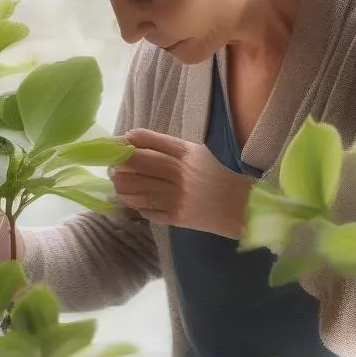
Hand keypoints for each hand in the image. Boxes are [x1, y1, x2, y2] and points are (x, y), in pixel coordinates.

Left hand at [110, 128, 254, 238]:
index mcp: (184, 152)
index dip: (124, 142)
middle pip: (134, 163)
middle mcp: (178, 171)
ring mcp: (176, 196)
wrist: (242, 205)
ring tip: (120, 187)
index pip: (144, 140)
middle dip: (118, 165)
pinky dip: (138, 206)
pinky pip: (146, 210)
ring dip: (122, 188)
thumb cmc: (217, 175)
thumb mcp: (196, 153)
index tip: (116, 146)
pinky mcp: (176, 216)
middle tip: (114, 168)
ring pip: (135, 189)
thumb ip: (168, 148)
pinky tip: (138, 203)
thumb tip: (132, 145)